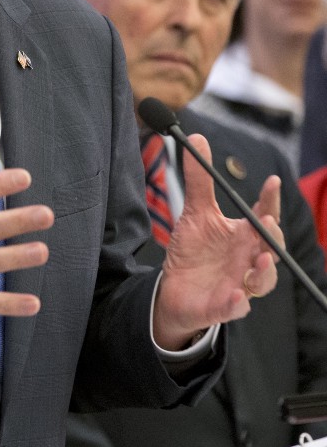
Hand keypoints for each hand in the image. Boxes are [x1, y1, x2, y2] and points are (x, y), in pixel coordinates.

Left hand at [153, 134, 281, 349]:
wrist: (175, 290)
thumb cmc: (193, 251)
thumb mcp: (194, 212)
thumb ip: (198, 178)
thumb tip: (196, 137)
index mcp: (244, 236)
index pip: (263, 216)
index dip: (270, 199)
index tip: (272, 181)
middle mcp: (247, 260)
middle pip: (271, 249)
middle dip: (272, 237)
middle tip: (267, 222)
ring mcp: (237, 284)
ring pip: (261, 282)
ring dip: (264, 273)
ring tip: (261, 260)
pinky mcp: (222, 307)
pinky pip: (234, 309)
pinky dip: (237, 305)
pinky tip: (236, 297)